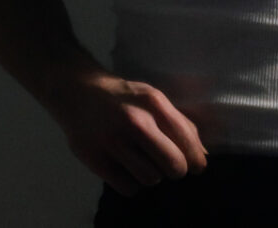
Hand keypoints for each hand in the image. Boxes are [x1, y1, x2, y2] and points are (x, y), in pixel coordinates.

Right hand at [45, 68, 208, 196]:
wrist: (76, 90)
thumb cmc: (123, 97)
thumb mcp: (153, 98)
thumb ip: (179, 123)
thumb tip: (201, 155)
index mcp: (153, 102)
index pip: (187, 141)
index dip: (196, 160)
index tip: (196, 167)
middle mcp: (134, 121)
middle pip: (173, 165)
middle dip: (176, 170)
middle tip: (170, 167)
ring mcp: (112, 140)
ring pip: (151, 179)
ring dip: (151, 175)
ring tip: (142, 162)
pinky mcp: (94, 158)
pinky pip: (127, 187)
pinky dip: (131, 183)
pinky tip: (126, 169)